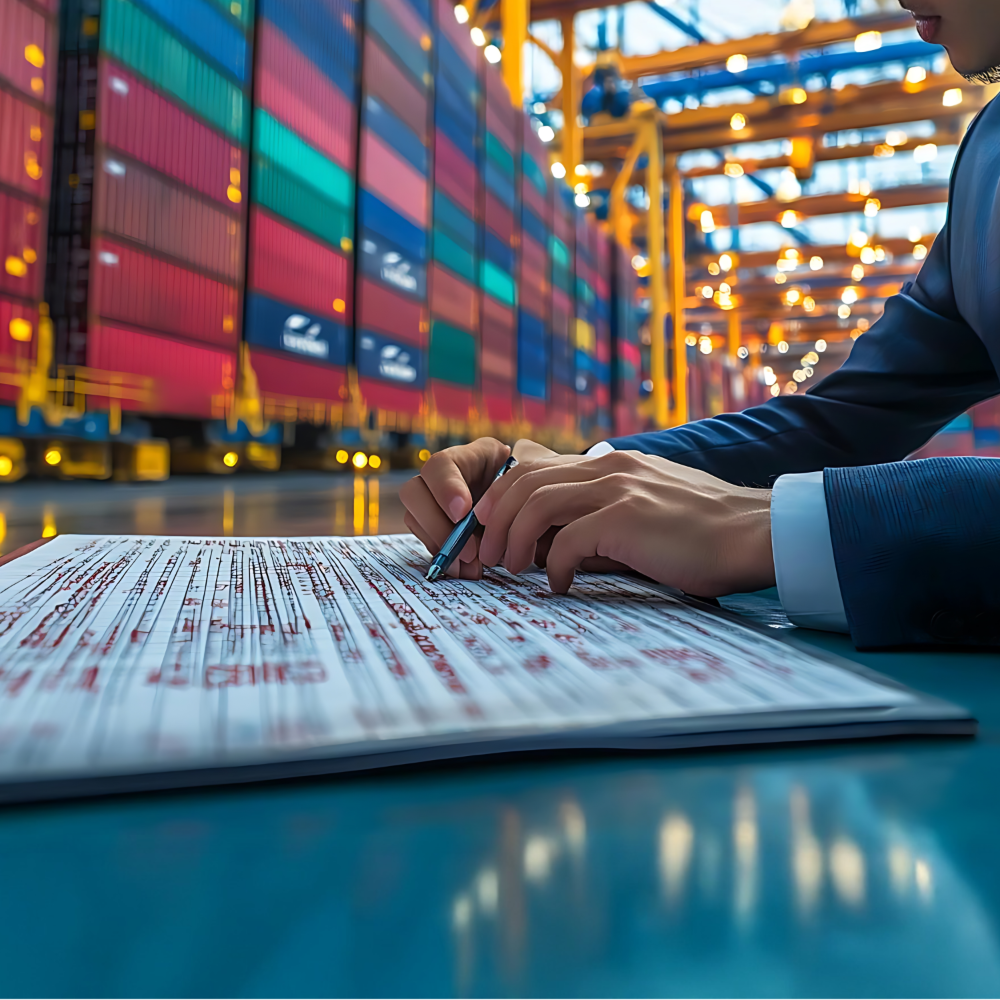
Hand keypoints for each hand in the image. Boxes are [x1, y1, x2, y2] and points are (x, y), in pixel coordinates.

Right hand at [400, 437, 578, 577]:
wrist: (541, 507)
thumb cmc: (541, 493)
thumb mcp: (535, 487)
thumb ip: (520, 497)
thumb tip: (508, 523)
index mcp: (473, 456)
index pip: (441, 465)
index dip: (446, 489)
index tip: (462, 514)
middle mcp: (447, 476)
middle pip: (413, 491)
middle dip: (438, 525)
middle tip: (468, 551)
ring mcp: (437, 501)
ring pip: (415, 518)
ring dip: (440, 546)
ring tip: (470, 566)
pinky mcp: (438, 526)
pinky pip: (427, 541)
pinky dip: (445, 558)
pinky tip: (466, 570)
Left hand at [476, 449, 775, 596]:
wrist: (754, 533)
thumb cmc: (706, 532)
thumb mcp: (650, 505)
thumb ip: (610, 509)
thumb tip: (565, 540)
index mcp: (613, 462)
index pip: (537, 466)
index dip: (505, 495)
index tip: (492, 524)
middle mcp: (609, 466)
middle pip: (525, 481)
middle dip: (497, 518)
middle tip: (489, 552)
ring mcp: (617, 489)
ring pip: (535, 505)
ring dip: (513, 540)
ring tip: (511, 570)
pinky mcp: (625, 519)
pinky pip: (564, 541)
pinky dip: (551, 567)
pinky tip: (558, 586)